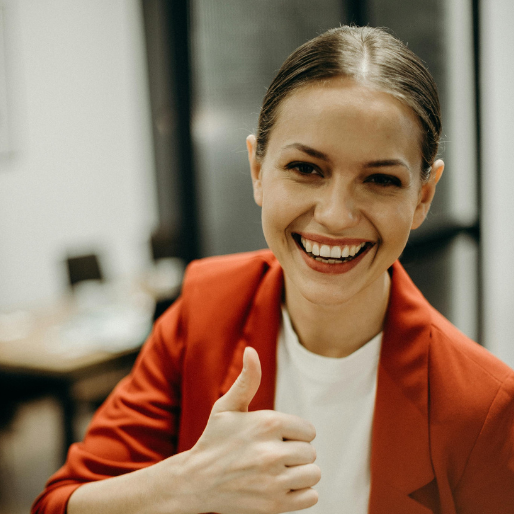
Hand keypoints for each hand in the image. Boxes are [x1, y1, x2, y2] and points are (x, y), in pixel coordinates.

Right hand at [184, 346, 319, 513]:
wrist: (196, 481)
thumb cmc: (215, 439)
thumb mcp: (227, 406)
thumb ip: (247, 379)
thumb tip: (252, 351)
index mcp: (267, 423)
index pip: (308, 431)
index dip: (294, 434)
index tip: (276, 438)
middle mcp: (272, 452)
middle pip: (310, 452)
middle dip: (296, 453)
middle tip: (273, 455)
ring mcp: (274, 481)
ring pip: (313, 474)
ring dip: (300, 473)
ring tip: (278, 471)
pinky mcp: (275, 505)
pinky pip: (311, 497)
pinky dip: (301, 493)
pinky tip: (281, 486)